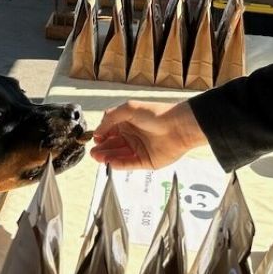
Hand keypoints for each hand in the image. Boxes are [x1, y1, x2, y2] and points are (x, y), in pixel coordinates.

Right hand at [90, 100, 206, 169]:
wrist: (178, 126)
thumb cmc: (156, 114)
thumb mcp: (129, 109)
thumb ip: (110, 118)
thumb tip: (97, 132)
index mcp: (127, 123)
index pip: (109, 131)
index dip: (101, 136)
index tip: (95, 139)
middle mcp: (132, 136)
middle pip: (112, 145)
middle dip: (102, 149)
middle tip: (93, 153)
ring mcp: (139, 149)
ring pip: (119, 155)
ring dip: (108, 157)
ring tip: (98, 157)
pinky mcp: (146, 161)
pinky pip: (129, 164)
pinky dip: (119, 164)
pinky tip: (110, 163)